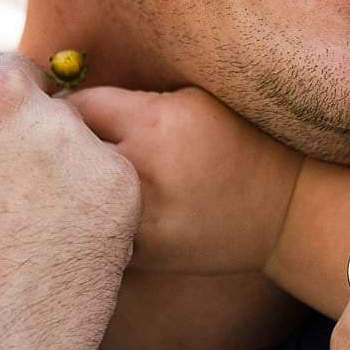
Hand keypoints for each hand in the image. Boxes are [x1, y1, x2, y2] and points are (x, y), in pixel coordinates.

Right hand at [0, 0, 140, 349]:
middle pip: (22, 76)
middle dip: (14, 121)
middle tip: (0, 195)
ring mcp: (56, 132)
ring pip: (73, 129)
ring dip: (60, 169)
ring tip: (28, 244)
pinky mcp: (115, 181)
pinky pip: (112, 176)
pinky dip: (97, 213)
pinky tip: (63, 263)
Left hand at [68, 85, 304, 273]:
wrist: (287, 210)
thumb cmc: (241, 142)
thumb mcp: (195, 101)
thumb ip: (135, 98)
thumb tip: (67, 93)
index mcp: (156, 124)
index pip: (77, 105)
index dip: (71, 104)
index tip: (76, 110)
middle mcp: (143, 174)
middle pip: (64, 153)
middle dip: (62, 146)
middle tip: (66, 144)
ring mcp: (142, 221)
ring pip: (73, 199)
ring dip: (73, 188)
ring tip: (83, 179)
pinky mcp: (144, 256)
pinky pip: (94, 232)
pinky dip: (94, 222)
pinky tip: (107, 212)